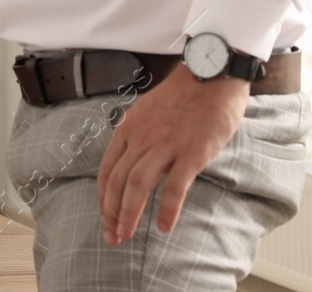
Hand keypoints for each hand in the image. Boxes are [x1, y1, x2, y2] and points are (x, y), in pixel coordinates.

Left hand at [96, 64, 248, 244]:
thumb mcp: (146, 112)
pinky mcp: (191, 153)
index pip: (106, 170)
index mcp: (128, 129)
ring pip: (137, 185)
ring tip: (127, 235)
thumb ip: (137, 136)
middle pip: (117, 181)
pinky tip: (164, 226)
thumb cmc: (182, 95)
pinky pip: (174, 187)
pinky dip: (166, 210)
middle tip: (112, 237)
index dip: (102, 198)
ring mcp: (165, 145)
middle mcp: (141, 138)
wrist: (209, 73)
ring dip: (129, 214)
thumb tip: (130, 161)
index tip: (104, 218)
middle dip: (110, 212)